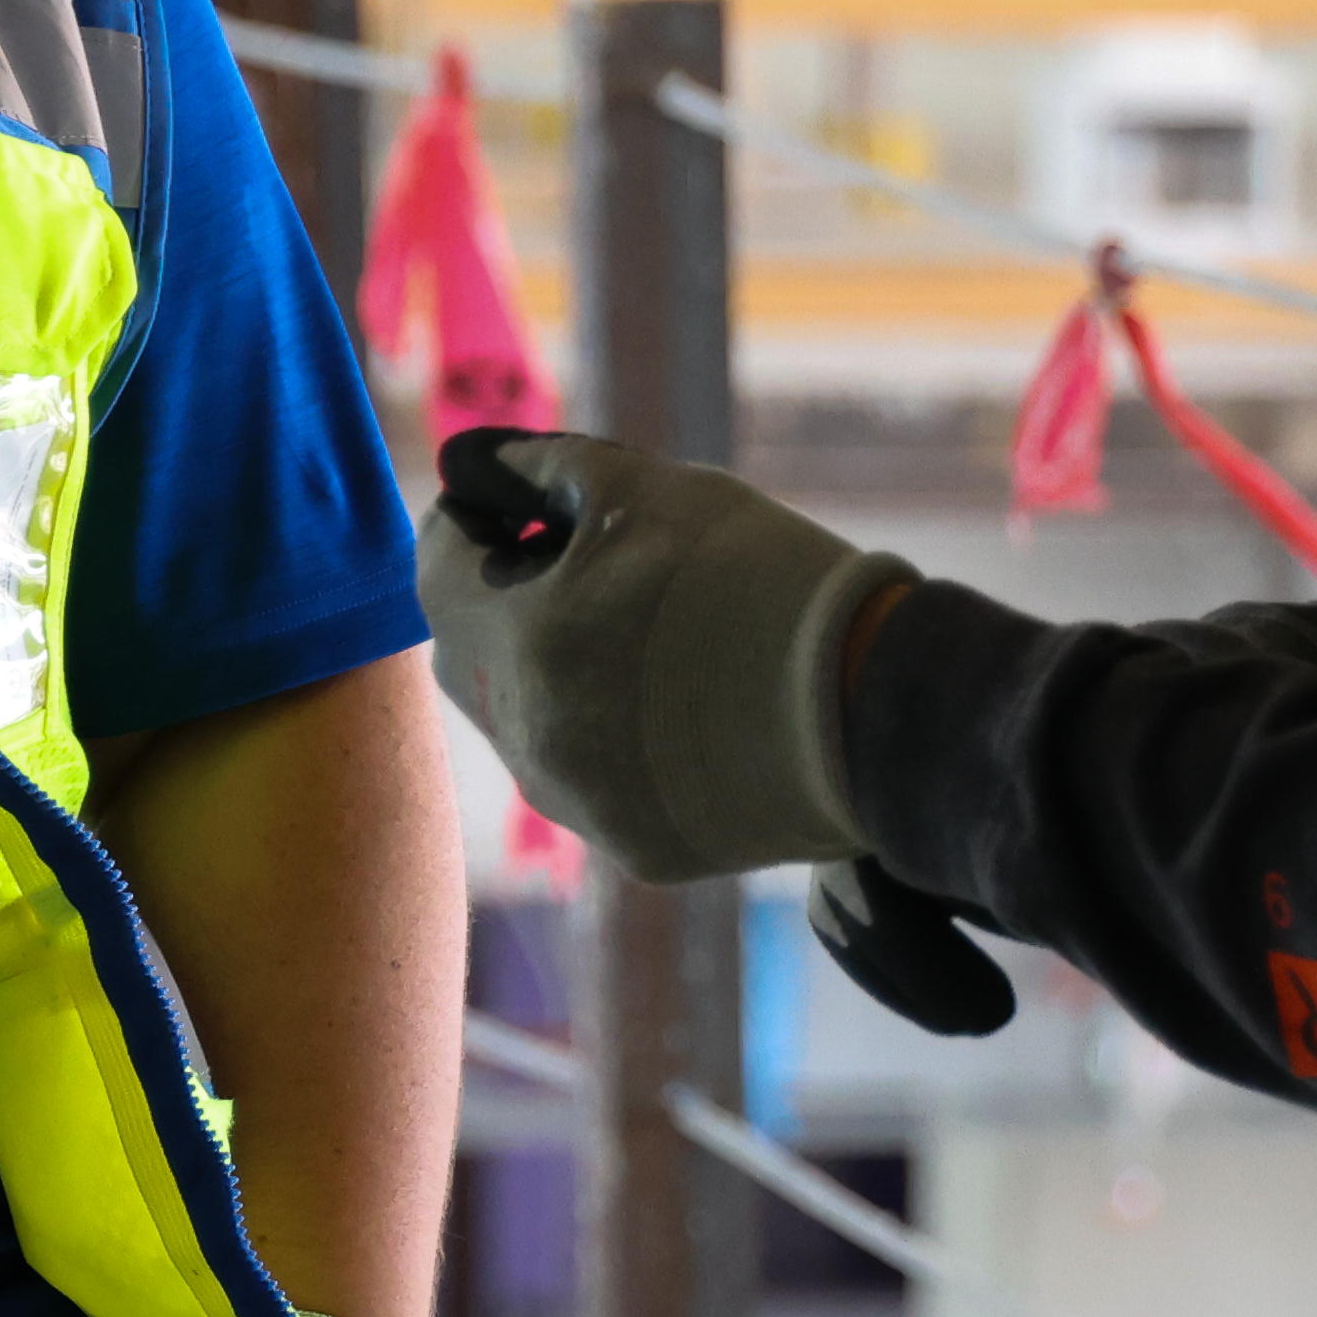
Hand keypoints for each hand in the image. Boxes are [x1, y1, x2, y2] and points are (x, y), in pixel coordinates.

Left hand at [421, 429, 908, 882]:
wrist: (881, 709)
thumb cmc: (761, 578)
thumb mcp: (645, 487)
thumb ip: (538, 467)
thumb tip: (473, 465)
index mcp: (519, 642)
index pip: (435, 569)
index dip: (474, 524)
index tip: (529, 509)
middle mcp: (530, 741)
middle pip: (471, 651)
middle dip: (510, 599)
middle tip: (596, 564)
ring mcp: (581, 808)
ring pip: (527, 720)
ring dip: (558, 670)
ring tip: (655, 636)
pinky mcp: (637, 850)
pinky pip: (589, 780)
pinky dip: (613, 738)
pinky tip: (688, 705)